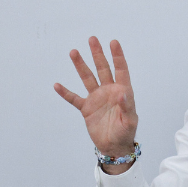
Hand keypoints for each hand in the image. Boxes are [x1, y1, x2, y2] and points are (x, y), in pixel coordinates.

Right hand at [54, 37, 137, 172]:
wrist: (114, 147)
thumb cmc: (126, 133)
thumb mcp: (130, 121)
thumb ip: (127, 106)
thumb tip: (122, 93)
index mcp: (122, 92)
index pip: (120, 70)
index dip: (117, 56)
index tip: (113, 42)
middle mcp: (109, 91)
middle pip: (102, 69)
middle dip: (98, 54)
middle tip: (92, 39)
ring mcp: (96, 99)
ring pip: (87, 78)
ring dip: (81, 66)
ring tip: (74, 52)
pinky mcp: (86, 109)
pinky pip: (74, 99)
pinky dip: (66, 93)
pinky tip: (57, 85)